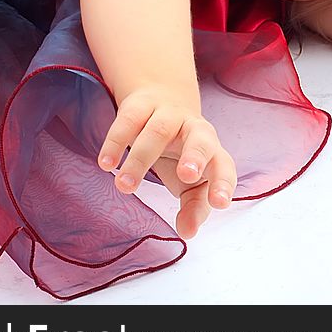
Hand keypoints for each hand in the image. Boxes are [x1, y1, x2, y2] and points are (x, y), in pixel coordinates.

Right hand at [96, 84, 236, 236]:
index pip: (224, 166)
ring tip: (125, 187)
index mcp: (213, 152)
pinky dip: (117, 142)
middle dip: (195, 156)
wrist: (164, 97)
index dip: (223, 184)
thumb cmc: (181, 154)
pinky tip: (106, 164)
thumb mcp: (190, 182)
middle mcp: (195, 130)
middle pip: (201, 138)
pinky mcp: (142, 105)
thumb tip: (188, 233)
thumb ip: (194, 208)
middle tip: (186, 176)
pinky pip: (129, 120)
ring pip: (158, 132)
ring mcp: (169, 115)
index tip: (219, 203)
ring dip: (141, 160)